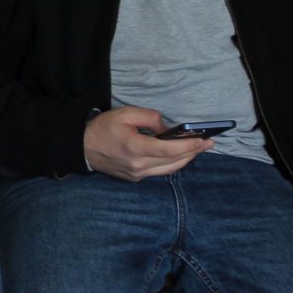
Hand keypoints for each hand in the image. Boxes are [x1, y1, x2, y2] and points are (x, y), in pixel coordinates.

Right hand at [83, 107, 208, 181]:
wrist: (83, 147)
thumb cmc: (103, 128)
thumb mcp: (126, 114)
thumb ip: (150, 118)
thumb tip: (167, 129)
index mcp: (135, 148)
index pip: (169, 150)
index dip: (189, 146)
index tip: (204, 140)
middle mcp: (138, 166)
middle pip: (173, 162)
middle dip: (193, 152)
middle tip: (209, 143)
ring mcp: (137, 174)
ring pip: (169, 170)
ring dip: (186, 159)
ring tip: (199, 149)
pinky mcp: (136, 178)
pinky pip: (159, 171)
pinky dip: (172, 163)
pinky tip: (180, 154)